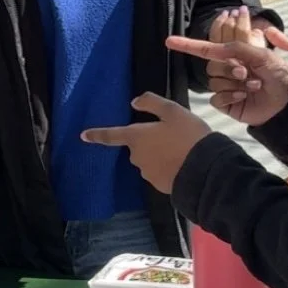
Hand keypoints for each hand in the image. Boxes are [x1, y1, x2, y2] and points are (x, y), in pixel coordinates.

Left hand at [80, 93, 216, 194]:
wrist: (204, 169)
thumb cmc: (188, 136)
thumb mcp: (173, 111)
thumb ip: (151, 103)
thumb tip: (134, 102)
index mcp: (136, 137)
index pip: (111, 135)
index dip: (97, 134)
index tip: (83, 136)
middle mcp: (136, 157)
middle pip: (137, 146)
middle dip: (150, 141)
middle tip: (174, 136)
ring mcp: (147, 173)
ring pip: (149, 159)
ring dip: (160, 155)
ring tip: (182, 150)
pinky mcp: (158, 185)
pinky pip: (160, 172)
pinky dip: (167, 168)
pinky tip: (183, 163)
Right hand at [186, 9, 287, 125]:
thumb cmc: (279, 74)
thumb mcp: (261, 54)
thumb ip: (237, 46)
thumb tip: (215, 49)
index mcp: (234, 54)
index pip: (208, 46)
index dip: (188, 44)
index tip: (169, 41)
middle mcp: (228, 69)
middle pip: (211, 65)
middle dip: (229, 68)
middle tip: (248, 72)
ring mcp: (225, 86)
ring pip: (214, 81)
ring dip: (235, 83)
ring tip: (254, 86)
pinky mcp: (225, 103)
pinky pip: (216, 98)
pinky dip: (230, 96)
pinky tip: (243, 98)